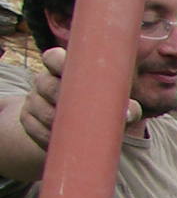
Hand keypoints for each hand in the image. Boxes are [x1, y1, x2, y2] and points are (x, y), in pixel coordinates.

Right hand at [17, 48, 140, 151]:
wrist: (78, 130)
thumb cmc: (101, 111)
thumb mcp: (115, 107)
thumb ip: (126, 107)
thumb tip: (128, 114)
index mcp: (65, 70)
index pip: (53, 58)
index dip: (57, 61)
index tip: (67, 70)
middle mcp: (45, 81)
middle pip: (45, 83)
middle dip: (59, 96)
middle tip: (79, 110)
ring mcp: (34, 99)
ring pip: (39, 107)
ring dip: (55, 120)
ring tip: (75, 129)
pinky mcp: (28, 119)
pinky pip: (33, 127)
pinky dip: (47, 135)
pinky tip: (61, 140)